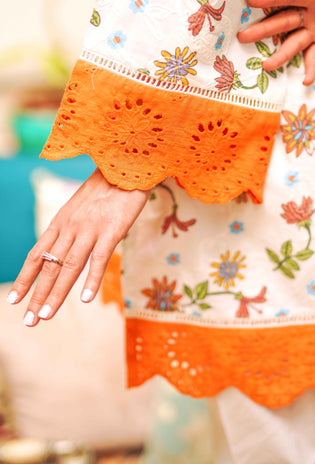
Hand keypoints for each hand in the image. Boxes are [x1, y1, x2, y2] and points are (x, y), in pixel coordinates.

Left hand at [8, 168, 149, 325]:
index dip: (25, 278)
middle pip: (50, 266)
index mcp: (61, 222)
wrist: (127, 167)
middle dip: (37, 295)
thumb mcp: (80, 205)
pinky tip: (85, 299)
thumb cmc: (107, 187)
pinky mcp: (111, 231)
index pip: (37, 255)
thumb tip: (65, 248)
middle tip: (30, 320)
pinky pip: (99, 259)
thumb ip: (72, 227)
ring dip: (57, 293)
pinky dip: (92, 280)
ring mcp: (90, 229)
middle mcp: (70, 227)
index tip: (14, 300)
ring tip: (46, 315)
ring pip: (69, 266)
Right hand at [237, 0, 314, 84]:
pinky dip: (310, 69)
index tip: (250, 1)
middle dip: (264, 29)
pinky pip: (313, 57)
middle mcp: (309, 14)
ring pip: (292, 42)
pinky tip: (306, 81)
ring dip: (280, 54)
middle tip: (242, 37)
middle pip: (283, 22)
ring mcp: (313, 29)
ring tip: (266, 66)